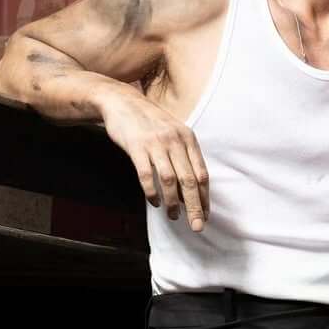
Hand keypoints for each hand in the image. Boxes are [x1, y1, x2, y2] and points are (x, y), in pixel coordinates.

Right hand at [102, 92, 209, 230]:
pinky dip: (152, 192)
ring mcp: (156, 144)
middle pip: (189, 181)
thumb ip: (183, 158)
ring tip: (173, 216)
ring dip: (173, 203)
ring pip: (170, 180)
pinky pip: (147, 175)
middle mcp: (175, 141)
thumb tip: (191, 189)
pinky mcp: (137, 147)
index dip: (205, 198)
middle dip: (195, 207)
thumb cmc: (150, 122)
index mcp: (188, 139)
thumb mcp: (174, 134)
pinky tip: (155, 202)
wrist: (122, 102)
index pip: (202, 174)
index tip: (205, 215)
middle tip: (197, 226)